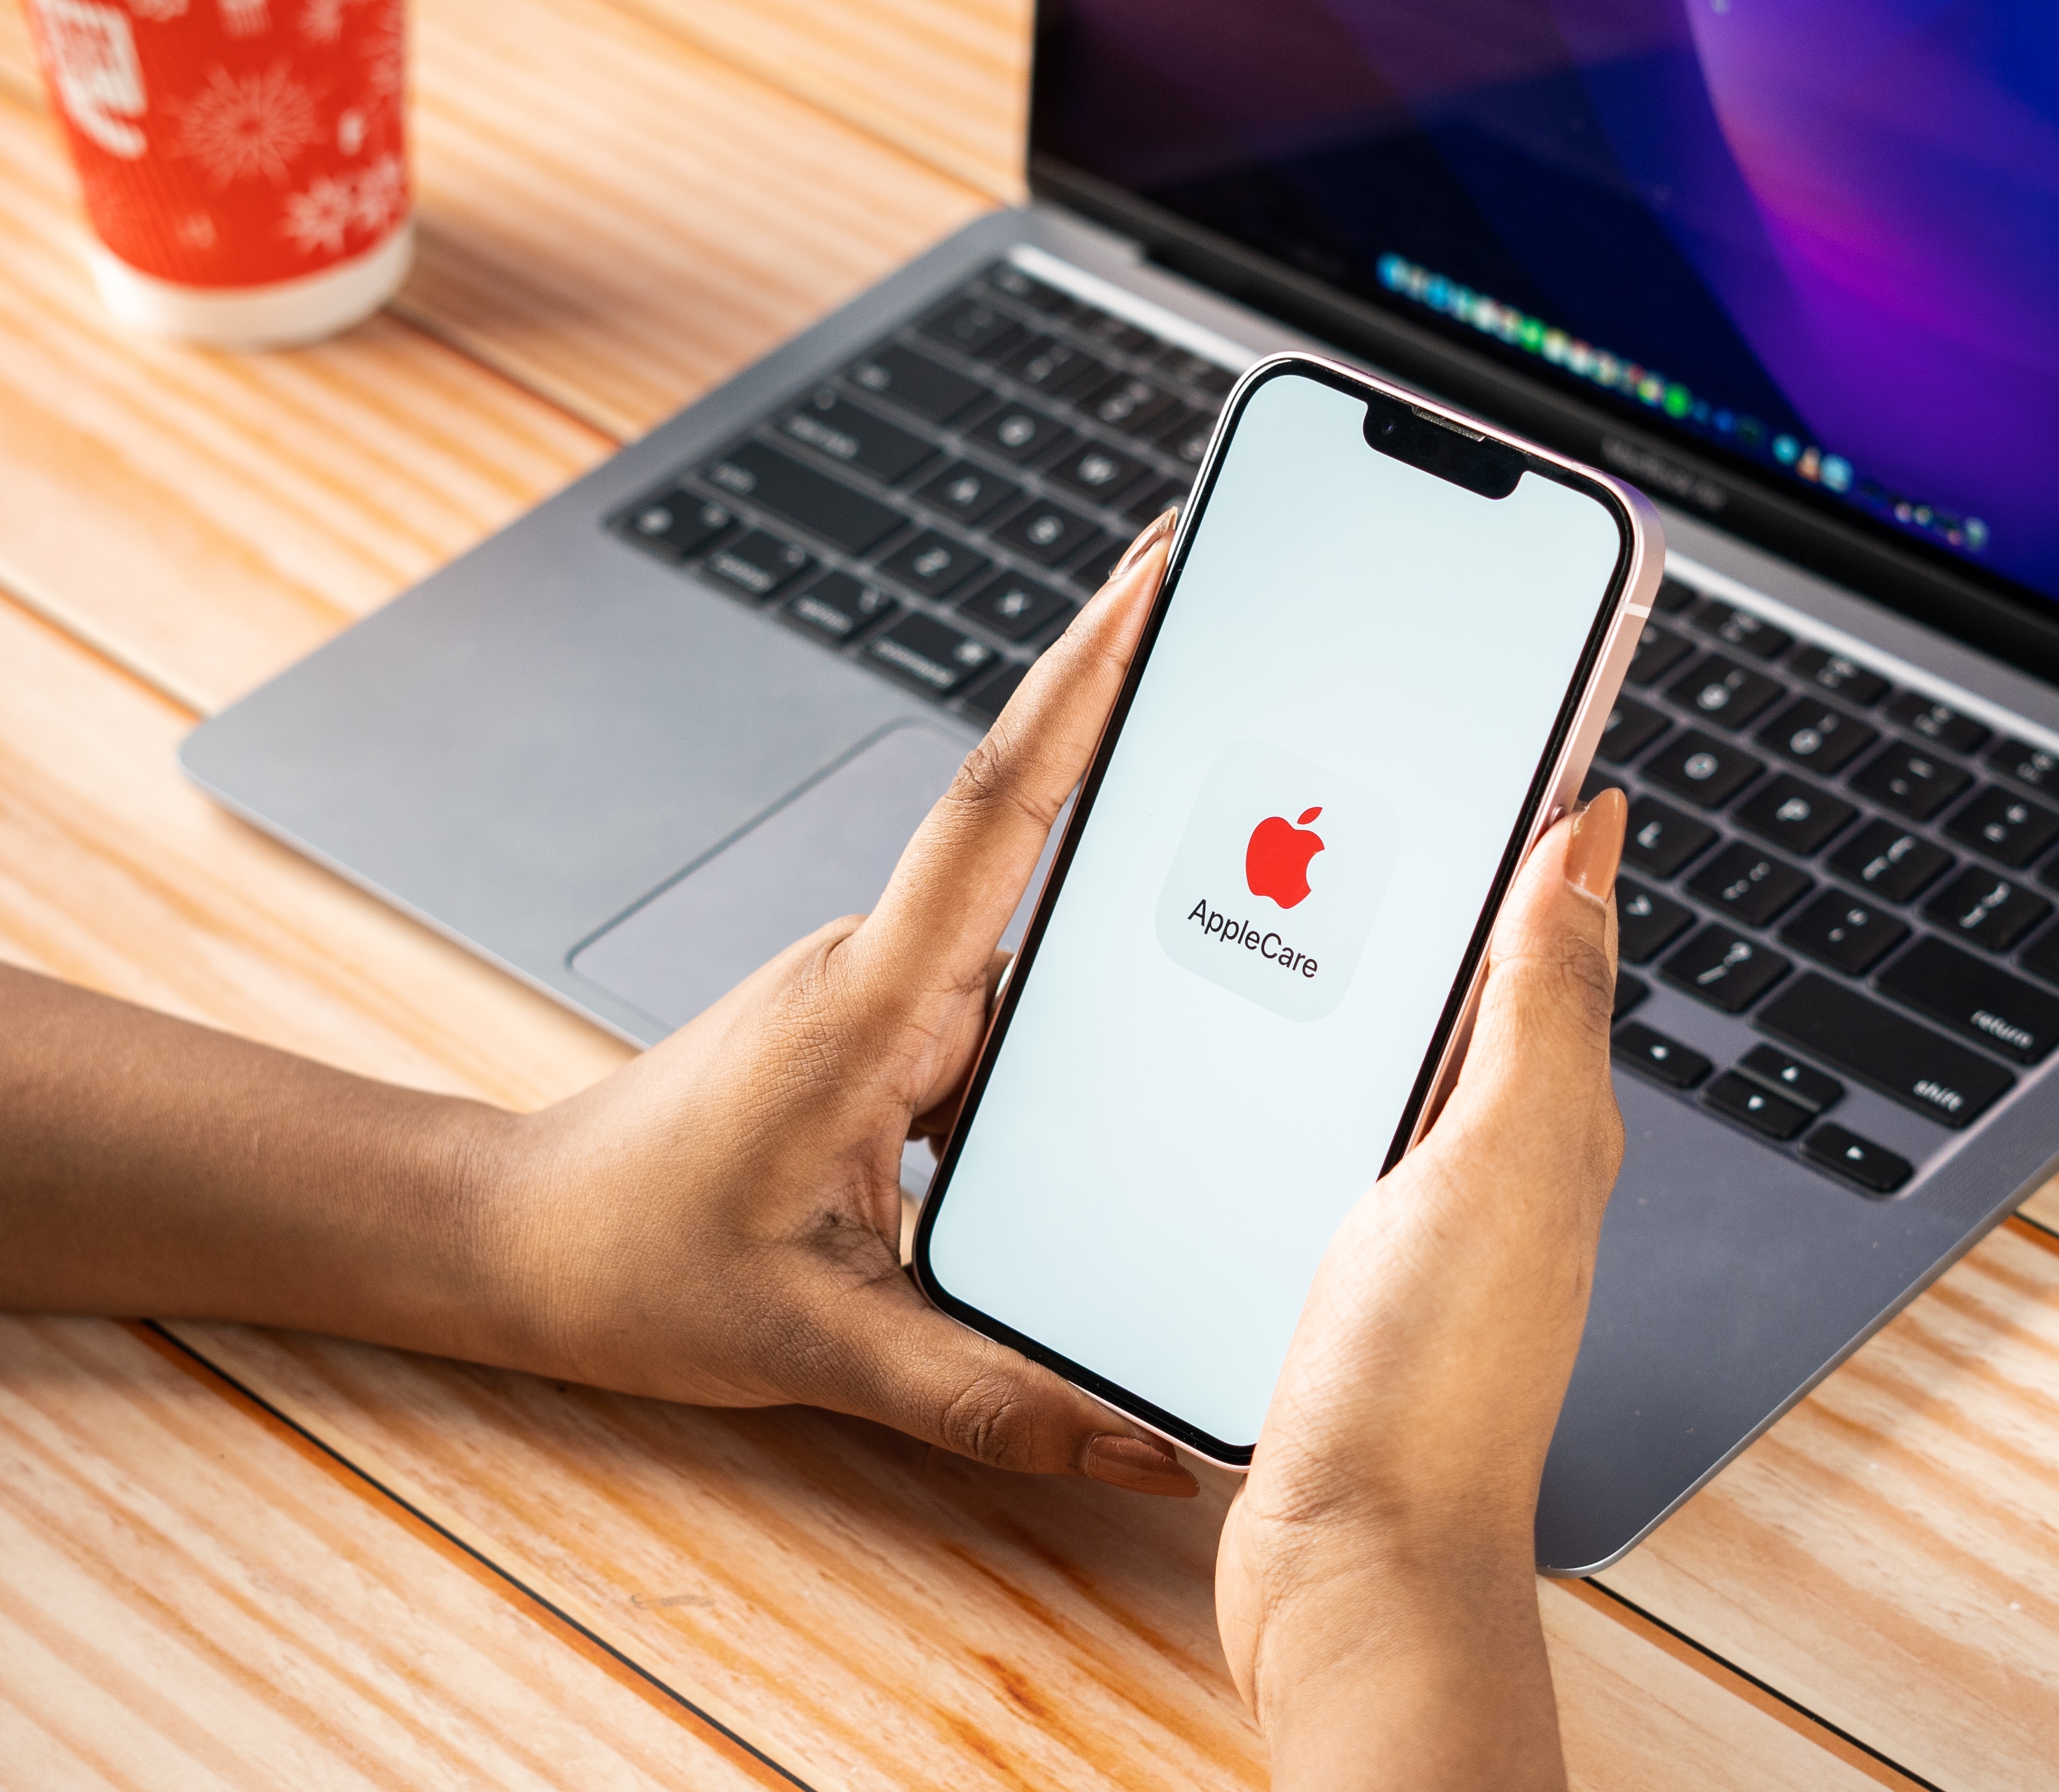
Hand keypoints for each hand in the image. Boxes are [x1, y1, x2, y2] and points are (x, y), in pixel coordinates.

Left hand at [0, 510, 1196, 1499]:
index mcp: (873, 1002)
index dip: (1088, 674)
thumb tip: (1136, 1444)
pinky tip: (1131, 1078)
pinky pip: (1009, 1006)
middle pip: (1048, 849)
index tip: (1162, 568)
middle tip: (1277, 694)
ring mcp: (887, 996)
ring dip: (1129, 926)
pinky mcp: (888, 1035)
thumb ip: (985, 1394)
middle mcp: (886, 970)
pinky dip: (1080, 1022)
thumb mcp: (819, 1340)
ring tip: (1255, 912)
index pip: (1002, 803)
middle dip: (1156, 754)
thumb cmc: (629, 1262)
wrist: (513, 1242)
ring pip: (1039, 944)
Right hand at [1213, 787, 1629, 1788]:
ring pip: (1396, 1051)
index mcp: (1544, 1115)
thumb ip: (1541, 1002)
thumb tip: (1591, 841)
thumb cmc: (1432, 1384)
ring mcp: (1415, 1210)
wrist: (1349, 1559)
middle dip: (1438, 883)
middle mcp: (1492, 1156)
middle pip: (1472, 983)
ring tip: (1302, 885)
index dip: (1532, 833)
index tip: (1500, 733)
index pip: (1550, 936)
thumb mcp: (1498, 1157)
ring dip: (1366, 973)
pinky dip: (1309, 1070)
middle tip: (1376, 787)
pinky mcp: (1340, 1257)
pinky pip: (1335, 1128)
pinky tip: (1255, 1054)